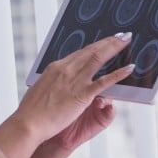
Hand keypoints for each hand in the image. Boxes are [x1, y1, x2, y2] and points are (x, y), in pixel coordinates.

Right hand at [14, 33, 133, 142]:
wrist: (28, 123)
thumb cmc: (31, 111)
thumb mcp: (40, 90)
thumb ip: (52, 84)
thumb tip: (55, 83)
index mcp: (55, 68)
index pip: (79, 53)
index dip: (93, 46)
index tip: (103, 42)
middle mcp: (65, 69)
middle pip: (90, 51)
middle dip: (107, 41)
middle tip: (121, 35)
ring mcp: (74, 80)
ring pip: (98, 58)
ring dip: (114, 47)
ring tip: (126, 40)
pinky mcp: (82, 94)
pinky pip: (104, 81)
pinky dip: (118, 74)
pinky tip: (129, 69)